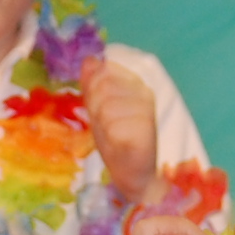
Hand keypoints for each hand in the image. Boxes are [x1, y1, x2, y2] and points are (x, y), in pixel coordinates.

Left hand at [81, 57, 160, 198]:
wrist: (135, 175)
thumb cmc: (117, 141)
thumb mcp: (100, 108)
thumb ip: (93, 84)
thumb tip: (89, 59)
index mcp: (135, 83)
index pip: (103, 71)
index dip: (94, 92)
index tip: (103, 111)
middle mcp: (144, 93)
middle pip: (103, 87)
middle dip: (97, 109)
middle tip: (108, 127)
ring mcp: (146, 111)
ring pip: (105, 108)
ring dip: (103, 125)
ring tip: (114, 136)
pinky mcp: (144, 131)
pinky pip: (112, 127)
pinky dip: (110, 138)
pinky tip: (120, 145)